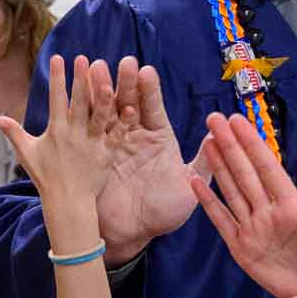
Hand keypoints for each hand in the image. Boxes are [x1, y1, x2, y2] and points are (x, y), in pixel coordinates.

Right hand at [0, 55, 116, 218]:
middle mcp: (74, 134)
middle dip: (80, 79)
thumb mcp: (27, 154)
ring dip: (102, 98)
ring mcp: (91, 144)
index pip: (56, 98)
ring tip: (106, 79)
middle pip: (78, 102)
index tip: (58, 57)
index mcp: (56, 130)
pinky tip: (130, 107)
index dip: (57, 78)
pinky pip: (116, 136)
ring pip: (99, 117)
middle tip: (84, 58)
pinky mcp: (106, 154)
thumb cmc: (46, 177)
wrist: (67, 203)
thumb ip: (14, 133)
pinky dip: (123, 123)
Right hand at [94, 58, 204, 262]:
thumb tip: (219, 133)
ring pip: (105, 110)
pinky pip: (87, 129)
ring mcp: (111, 142)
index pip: (153, 107)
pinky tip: (76, 94)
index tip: (146, 72)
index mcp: (157, 136)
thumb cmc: (164, 211)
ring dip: (100, 89)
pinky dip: (82, 111)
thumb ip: (205, 161)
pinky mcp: (92, 153)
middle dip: (125, 83)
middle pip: (128, 102)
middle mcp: (134, 134)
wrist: (132, 234)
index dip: (149, 90)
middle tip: (122, 63)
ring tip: (94, 68)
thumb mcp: (189, 186)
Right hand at [192, 113, 296, 297]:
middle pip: (245, 173)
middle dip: (229, 146)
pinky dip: (209, 203)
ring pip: (232, 191)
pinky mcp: (243, 249)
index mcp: (292, 205)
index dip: (252, 144)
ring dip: (219, 167)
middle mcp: (269, 211)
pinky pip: (222, 222)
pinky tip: (197, 183)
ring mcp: (254, 229)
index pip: (267, 167)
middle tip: (214, 119)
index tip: (237, 120)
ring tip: (206, 143)